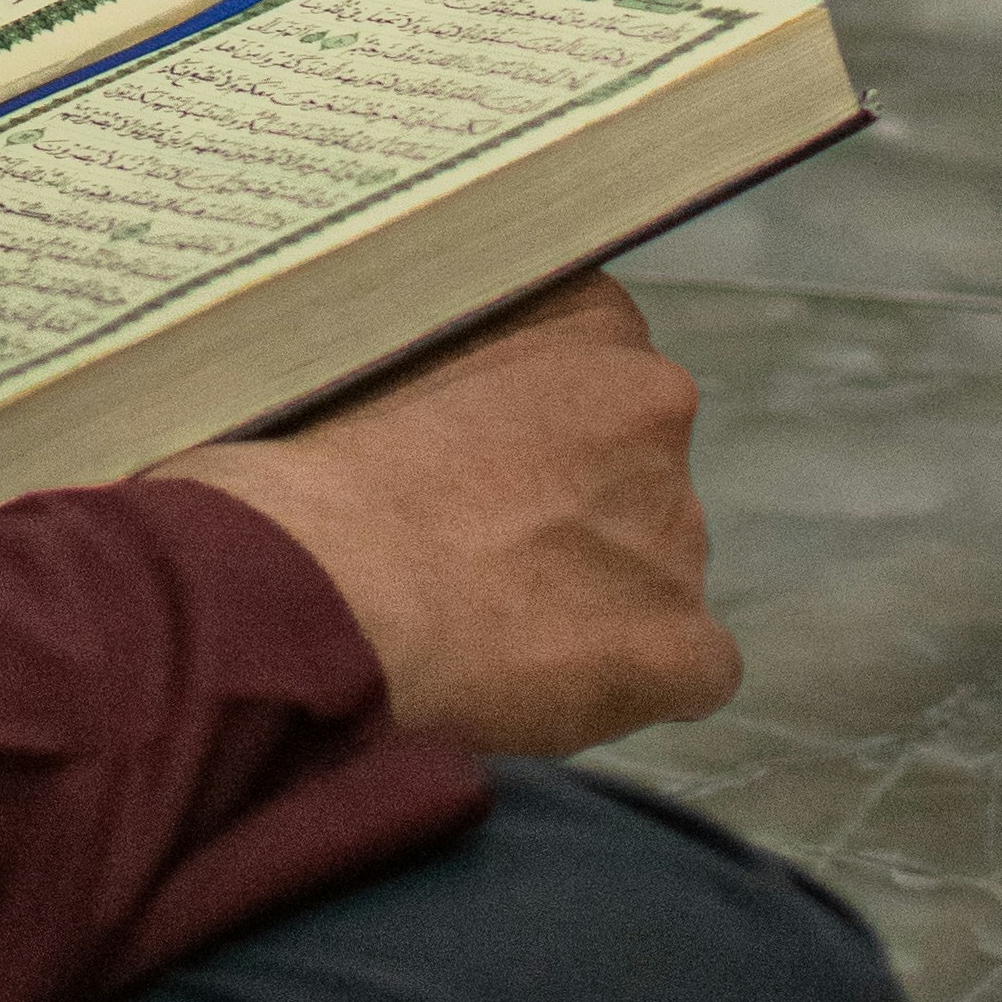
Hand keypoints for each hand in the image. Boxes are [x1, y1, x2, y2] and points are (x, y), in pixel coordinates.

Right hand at [163, 274, 738, 751]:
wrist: (316, 580)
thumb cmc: (315, 462)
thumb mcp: (382, 346)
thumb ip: (454, 352)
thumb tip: (449, 385)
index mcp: (587, 318)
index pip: (594, 370)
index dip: (531, 431)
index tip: (473, 465)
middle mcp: (656, 403)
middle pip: (632, 467)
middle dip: (571, 508)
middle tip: (473, 547)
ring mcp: (675, 529)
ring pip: (651, 565)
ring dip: (590, 592)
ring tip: (483, 622)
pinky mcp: (679, 644)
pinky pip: (686, 669)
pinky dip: (627, 681)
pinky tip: (541, 683)